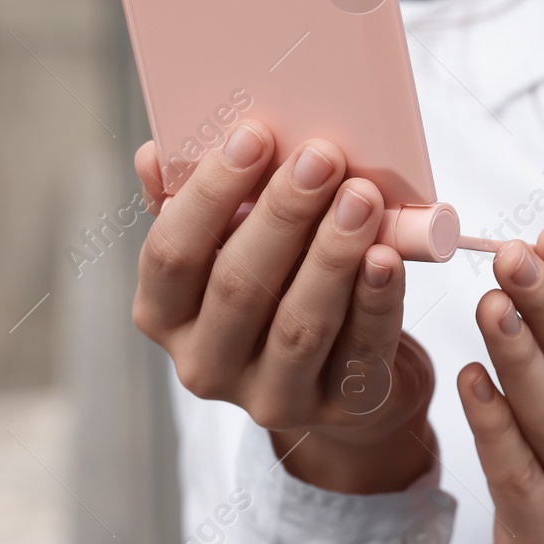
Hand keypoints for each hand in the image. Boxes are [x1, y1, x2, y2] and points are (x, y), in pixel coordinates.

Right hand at [133, 123, 433, 494]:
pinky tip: (388, 258)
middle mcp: (205, 364)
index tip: (254, 135)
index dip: (209, 193)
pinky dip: (376, 301)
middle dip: (283, 214)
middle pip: (239, 286)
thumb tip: (155, 153)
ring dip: (332, 253)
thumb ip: (192, 200)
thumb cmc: (279, 287)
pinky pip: (360, 350)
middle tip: (322, 156)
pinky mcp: (339, 408)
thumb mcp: (229, 245)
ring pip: (299, 323)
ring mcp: (271, 396)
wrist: (347, 374)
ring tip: (362, 196)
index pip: (171, 253)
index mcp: (165, 314)